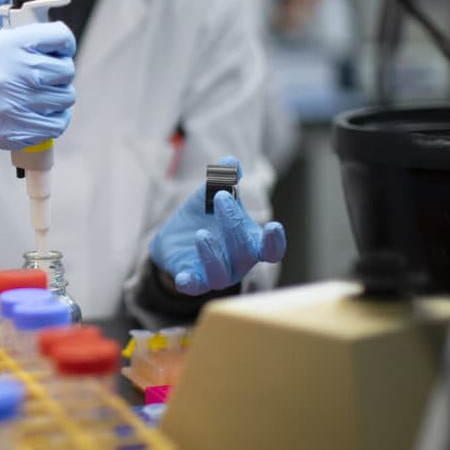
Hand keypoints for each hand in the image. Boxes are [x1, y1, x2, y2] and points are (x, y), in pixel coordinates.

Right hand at [0, 0, 76, 149]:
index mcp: (6, 45)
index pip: (60, 36)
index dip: (64, 42)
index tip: (56, 48)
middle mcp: (8, 75)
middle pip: (66, 70)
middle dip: (60, 71)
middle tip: (44, 73)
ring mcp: (12, 105)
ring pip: (65, 97)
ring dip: (59, 96)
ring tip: (41, 93)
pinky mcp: (15, 130)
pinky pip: (58, 123)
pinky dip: (56, 118)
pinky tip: (41, 112)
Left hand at [149, 156, 286, 294]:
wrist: (175, 238)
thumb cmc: (205, 216)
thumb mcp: (211, 195)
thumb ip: (223, 180)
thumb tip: (230, 162)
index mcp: (250, 242)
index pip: (271, 250)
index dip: (274, 242)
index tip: (273, 226)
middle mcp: (237, 263)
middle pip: (244, 253)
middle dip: (234, 225)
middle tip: (221, 196)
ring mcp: (216, 274)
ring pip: (221, 276)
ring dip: (213, 255)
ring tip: (201, 234)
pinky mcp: (192, 280)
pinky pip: (193, 287)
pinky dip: (189, 282)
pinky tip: (183, 275)